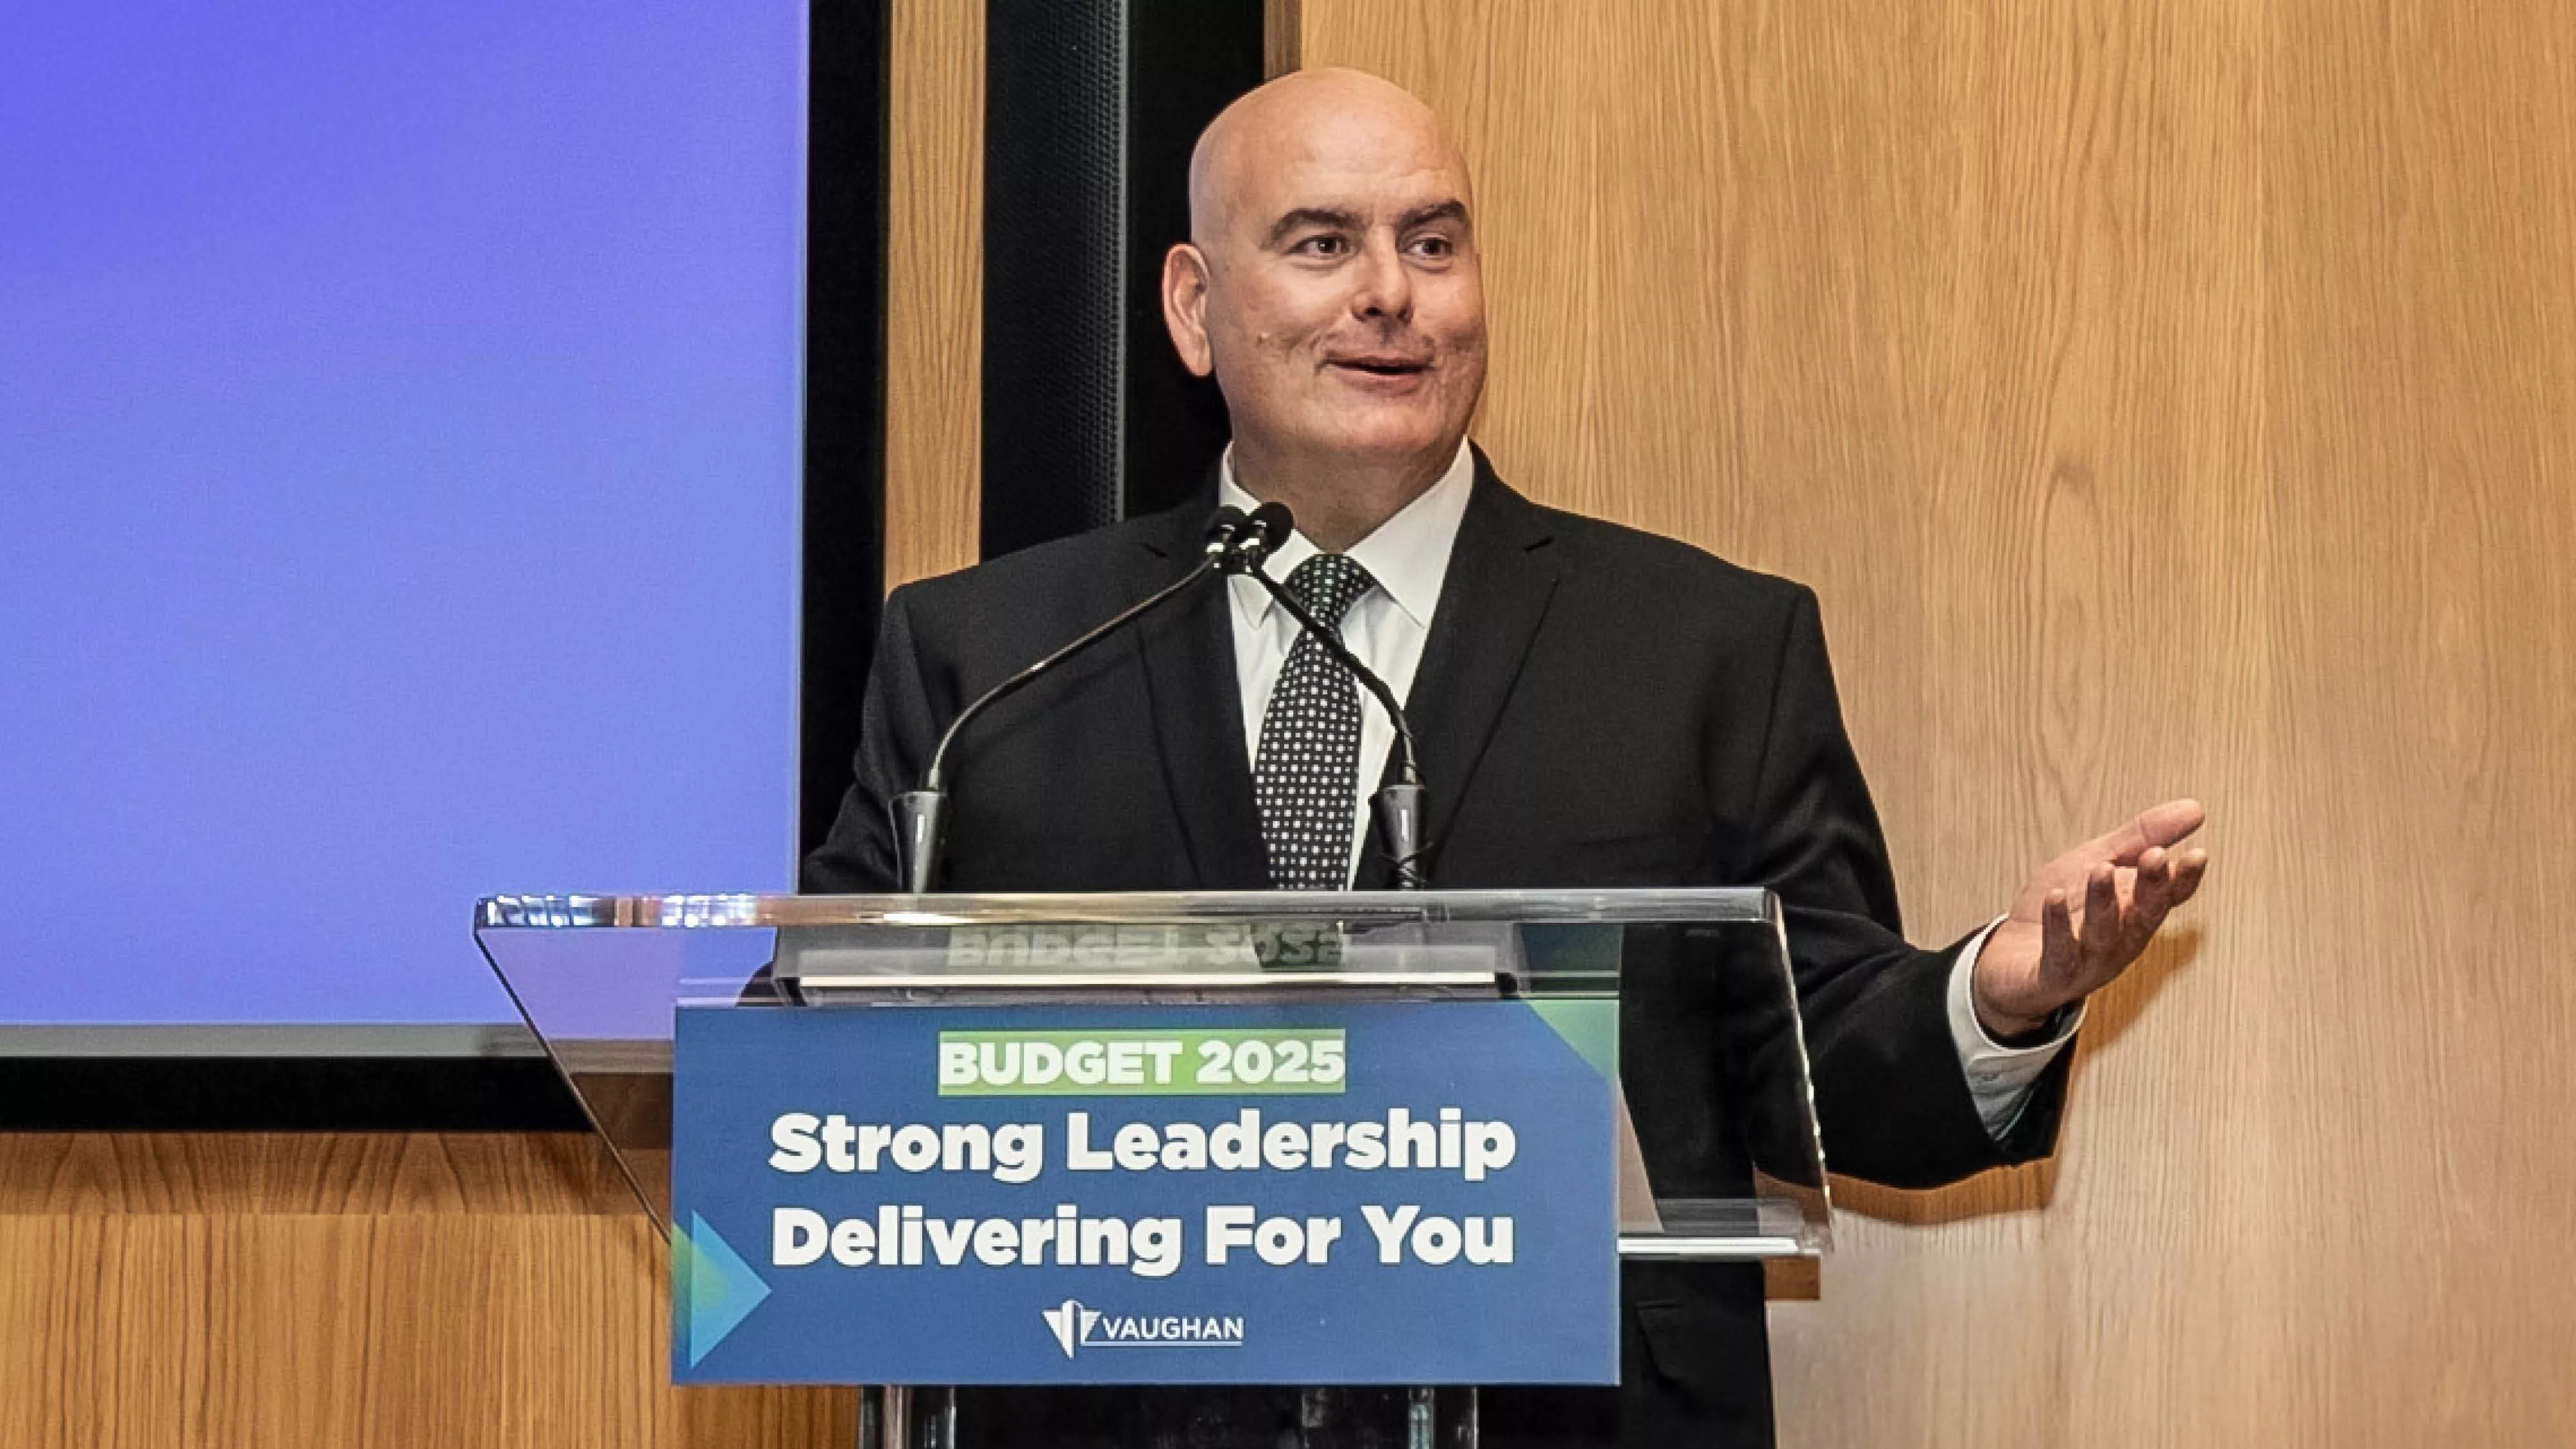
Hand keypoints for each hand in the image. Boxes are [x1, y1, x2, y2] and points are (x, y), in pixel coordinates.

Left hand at [1972, 799, 2210, 1039]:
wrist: (2009, 959)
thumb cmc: (2059, 909)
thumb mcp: (2099, 860)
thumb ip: (2142, 837)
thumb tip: (2195, 808)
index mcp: (2134, 911)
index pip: (2169, 896)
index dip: (2184, 879)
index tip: (2197, 854)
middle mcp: (2119, 940)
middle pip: (2143, 916)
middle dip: (2152, 887)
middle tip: (2156, 856)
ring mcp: (2088, 961)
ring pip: (2103, 934)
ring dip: (2104, 903)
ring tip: (2101, 870)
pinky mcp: (2052, 975)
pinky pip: (2059, 954)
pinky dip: (2058, 928)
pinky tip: (2053, 899)